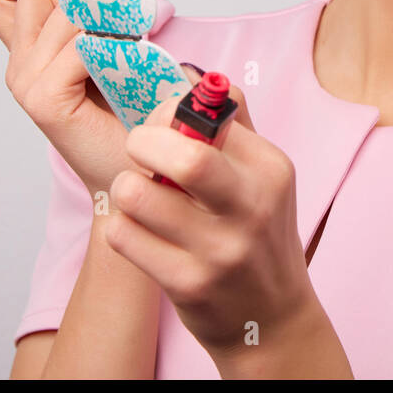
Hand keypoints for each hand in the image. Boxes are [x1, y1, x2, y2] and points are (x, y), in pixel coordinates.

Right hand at [0, 0, 146, 195]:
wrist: (141, 173)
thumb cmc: (134, 111)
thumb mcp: (113, 47)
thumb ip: (98, 14)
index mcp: (29, 47)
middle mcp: (20, 61)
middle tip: (120, 14)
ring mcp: (26, 81)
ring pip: (62, 10)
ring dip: (105, 18)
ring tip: (131, 46)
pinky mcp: (44, 100)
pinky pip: (80, 47)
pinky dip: (111, 48)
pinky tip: (128, 67)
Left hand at [103, 69, 319, 363]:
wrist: (269, 318)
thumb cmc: (256, 234)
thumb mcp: (263, 177)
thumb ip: (232, 126)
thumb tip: (190, 74)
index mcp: (271, 168)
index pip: (213, 113)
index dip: (169, 110)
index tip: (160, 122)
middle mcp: (251, 207)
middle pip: (185, 156)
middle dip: (144, 142)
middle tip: (139, 151)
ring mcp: (220, 250)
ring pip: (138, 194)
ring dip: (125, 188)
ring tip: (137, 194)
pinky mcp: (188, 283)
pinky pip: (124, 236)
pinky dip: (121, 226)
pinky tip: (139, 231)